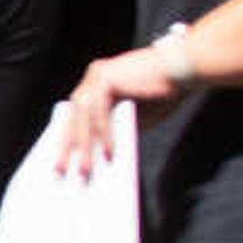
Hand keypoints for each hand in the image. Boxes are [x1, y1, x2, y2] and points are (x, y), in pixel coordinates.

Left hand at [56, 47, 179, 179]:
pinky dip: (104, 135)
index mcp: (94, 89)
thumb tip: (97, 157)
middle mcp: (90, 81)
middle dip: (67, 148)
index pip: (74, 119)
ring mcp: (95, 77)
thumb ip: (113, 132)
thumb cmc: (162, 93)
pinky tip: (107, 154)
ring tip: (84, 171)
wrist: (182, 69)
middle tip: (60, 173)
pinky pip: (101, 112)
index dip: (65, 142)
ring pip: (84, 118)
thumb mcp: (132, 118)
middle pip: (73, 120)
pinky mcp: (105, 77)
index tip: (59, 164)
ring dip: (84, 147)